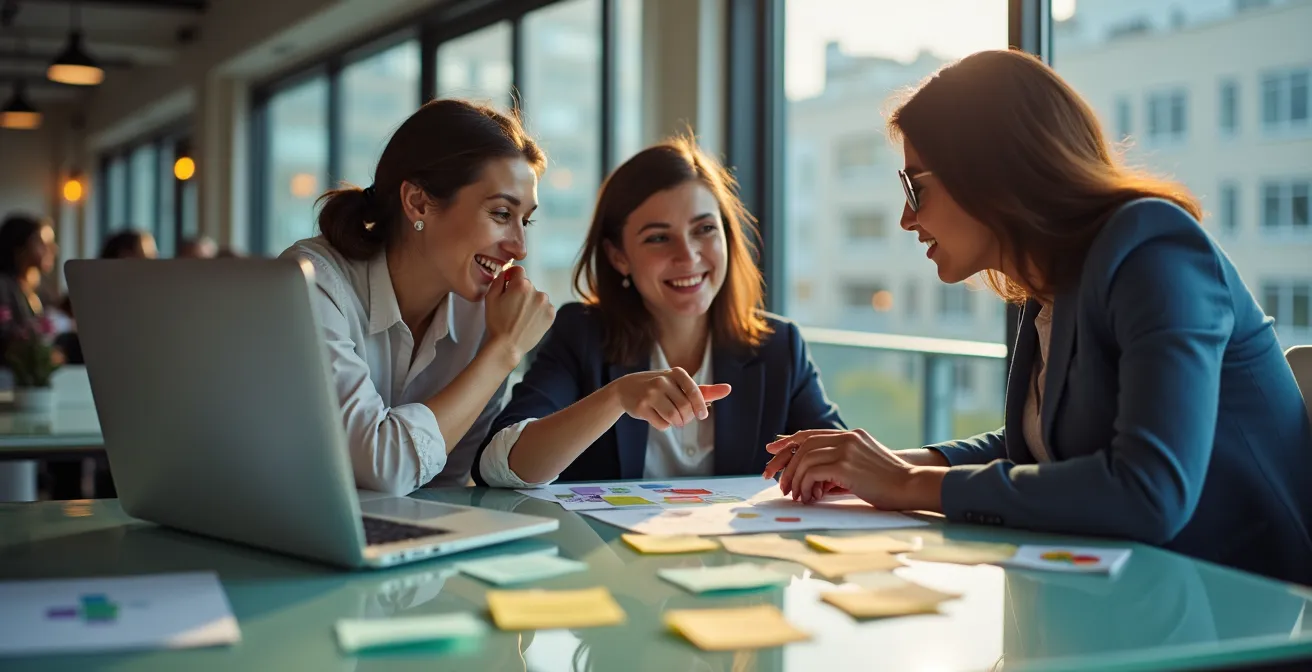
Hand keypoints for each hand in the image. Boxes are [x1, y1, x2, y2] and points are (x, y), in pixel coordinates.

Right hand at [484, 266, 554, 364]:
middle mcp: (537, 291)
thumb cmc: (497, 324)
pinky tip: (529, 320)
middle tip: (512, 307)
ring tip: (521, 316)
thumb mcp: (490, 298)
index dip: (512, 276)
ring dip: (531, 301)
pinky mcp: (551, 314)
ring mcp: (546, 303)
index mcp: (521, 285)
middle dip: (521, 292)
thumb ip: (498, 280)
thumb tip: (506, 274)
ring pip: (537, 296)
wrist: (508, 346)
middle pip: (528, 285)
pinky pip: (545, 307)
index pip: (518, 270)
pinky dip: (539, 311)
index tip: (510, 283)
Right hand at [609, 369, 731, 429]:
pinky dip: (664, 425)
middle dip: (687, 417)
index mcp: (675, 373)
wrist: (625, 389)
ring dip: (677, 423)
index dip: (700, 406)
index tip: (702, 416)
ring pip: (674, 417)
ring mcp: (650, 393)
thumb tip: (728, 389)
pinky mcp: (641, 407)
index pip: (694, 392)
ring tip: (672, 418)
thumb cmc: (659, 386)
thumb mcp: (679, 384)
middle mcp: (662, 381)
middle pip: (685, 408)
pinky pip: (662, 424)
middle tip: (682, 416)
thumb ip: (704, 390)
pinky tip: (657, 417)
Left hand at [762, 429, 945, 511]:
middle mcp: (847, 438)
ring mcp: (847, 449)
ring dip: (795, 479)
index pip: (811, 434)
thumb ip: (841, 464)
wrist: (910, 485)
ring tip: (796, 495)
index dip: (788, 442)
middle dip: (786, 464)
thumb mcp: (864, 465)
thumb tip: (813, 478)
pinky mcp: (845, 466)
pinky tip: (809, 497)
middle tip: (779, 484)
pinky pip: (812, 472)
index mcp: (852, 435)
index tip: (771, 451)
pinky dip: (805, 485)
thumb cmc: (889, 483)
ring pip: (805, 459)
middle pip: (803, 445)